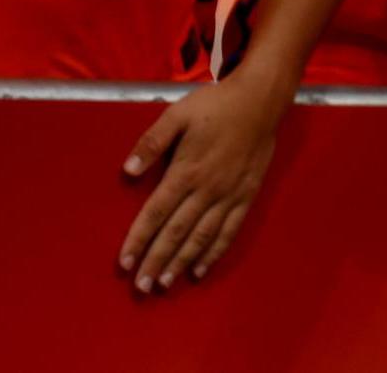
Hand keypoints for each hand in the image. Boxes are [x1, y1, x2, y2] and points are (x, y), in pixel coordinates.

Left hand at [117, 71, 289, 290]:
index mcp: (186, 170)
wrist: (262, 99)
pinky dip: (214, 252)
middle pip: (176, 232)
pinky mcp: (248, 194)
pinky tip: (201, 269)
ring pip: (202, 236)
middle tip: (141, 287)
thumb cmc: (216, 105)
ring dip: (182, 262)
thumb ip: (152, 143)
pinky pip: (229, 230)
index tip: (124, 264)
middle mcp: (208, 189)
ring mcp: (230, 194)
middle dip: (156, 260)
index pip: (156, 213)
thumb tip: (127, 172)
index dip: (138, 240)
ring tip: (165, 284)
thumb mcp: (177, 114)